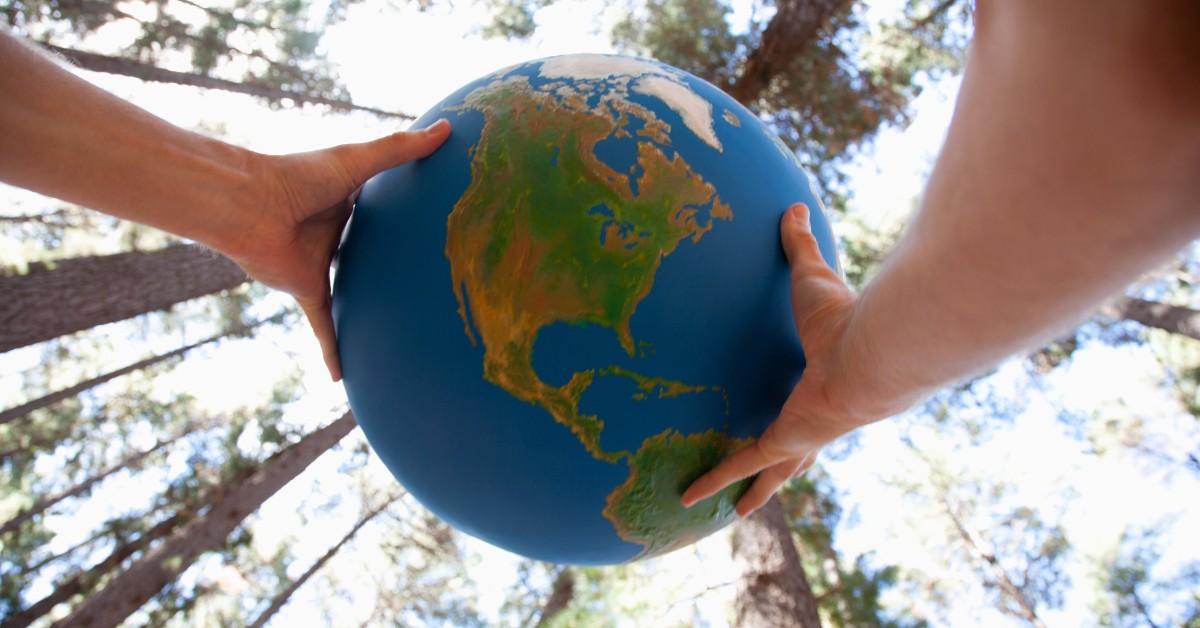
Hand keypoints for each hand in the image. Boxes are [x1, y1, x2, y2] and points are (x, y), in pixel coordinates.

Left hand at [224, 119, 451, 380]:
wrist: (247, 205)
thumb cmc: (297, 176)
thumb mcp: (357, 161)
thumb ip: (401, 149)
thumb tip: (449, 128)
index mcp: (348, 201)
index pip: (384, 210)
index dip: (408, 216)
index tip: (437, 222)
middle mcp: (336, 234)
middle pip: (371, 255)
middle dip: (391, 267)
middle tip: (429, 282)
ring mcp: (321, 264)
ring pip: (351, 293)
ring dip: (365, 310)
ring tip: (397, 331)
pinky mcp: (307, 289)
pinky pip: (325, 325)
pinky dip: (332, 350)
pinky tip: (342, 379)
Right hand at [682, 202, 861, 516]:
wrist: (867, 351)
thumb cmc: (846, 315)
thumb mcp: (811, 277)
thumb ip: (800, 246)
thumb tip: (793, 204)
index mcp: (826, 382)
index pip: (811, 400)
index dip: (803, 409)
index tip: (798, 411)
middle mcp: (818, 417)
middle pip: (799, 451)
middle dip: (784, 468)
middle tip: (769, 481)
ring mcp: (802, 436)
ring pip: (774, 473)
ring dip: (756, 493)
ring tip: (736, 513)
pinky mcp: (783, 444)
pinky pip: (742, 465)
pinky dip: (715, 481)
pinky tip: (691, 497)